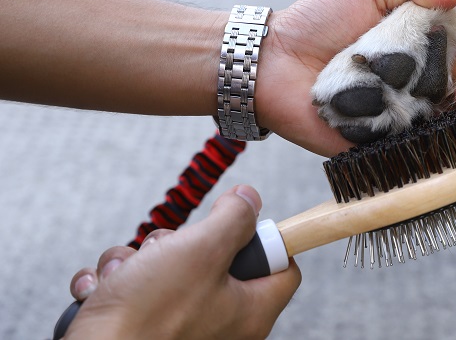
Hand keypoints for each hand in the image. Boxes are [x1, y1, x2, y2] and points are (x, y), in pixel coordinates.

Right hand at [65, 185, 299, 339]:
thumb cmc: (148, 316)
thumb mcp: (202, 249)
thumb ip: (234, 219)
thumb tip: (250, 200)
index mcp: (250, 312)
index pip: (284, 268)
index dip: (265, 237)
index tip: (235, 222)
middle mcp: (222, 325)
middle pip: (218, 259)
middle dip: (181, 243)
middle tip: (166, 250)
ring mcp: (182, 330)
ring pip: (169, 269)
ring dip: (139, 260)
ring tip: (125, 274)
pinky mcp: (146, 331)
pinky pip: (136, 291)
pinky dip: (116, 283)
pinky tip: (101, 291)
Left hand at [256, 0, 455, 155]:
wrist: (272, 61)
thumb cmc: (318, 21)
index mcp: (412, 51)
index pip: (454, 62)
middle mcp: (407, 86)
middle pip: (447, 95)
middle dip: (451, 91)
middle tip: (434, 83)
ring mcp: (392, 117)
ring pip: (431, 124)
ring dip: (436, 119)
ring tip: (428, 110)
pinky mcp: (374, 142)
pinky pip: (402, 149)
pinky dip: (413, 144)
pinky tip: (419, 138)